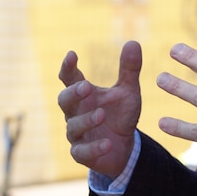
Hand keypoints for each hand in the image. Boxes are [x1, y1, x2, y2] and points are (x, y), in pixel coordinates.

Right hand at [58, 41, 142, 178]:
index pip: (69, 78)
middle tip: (86, 87)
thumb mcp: (128, 91)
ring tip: (101, 114)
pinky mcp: (82, 153)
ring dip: (86, 120)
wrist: (125, 147)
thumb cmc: (120, 114)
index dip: (68, 66)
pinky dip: (94, 148)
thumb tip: (133, 42)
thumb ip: (129, 69)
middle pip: (64, 100)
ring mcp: (77, 133)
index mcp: (84, 94)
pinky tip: (107, 143)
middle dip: (73, 93)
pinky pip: (82, 151)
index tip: (72, 54)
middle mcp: (75, 112)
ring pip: (73, 126)